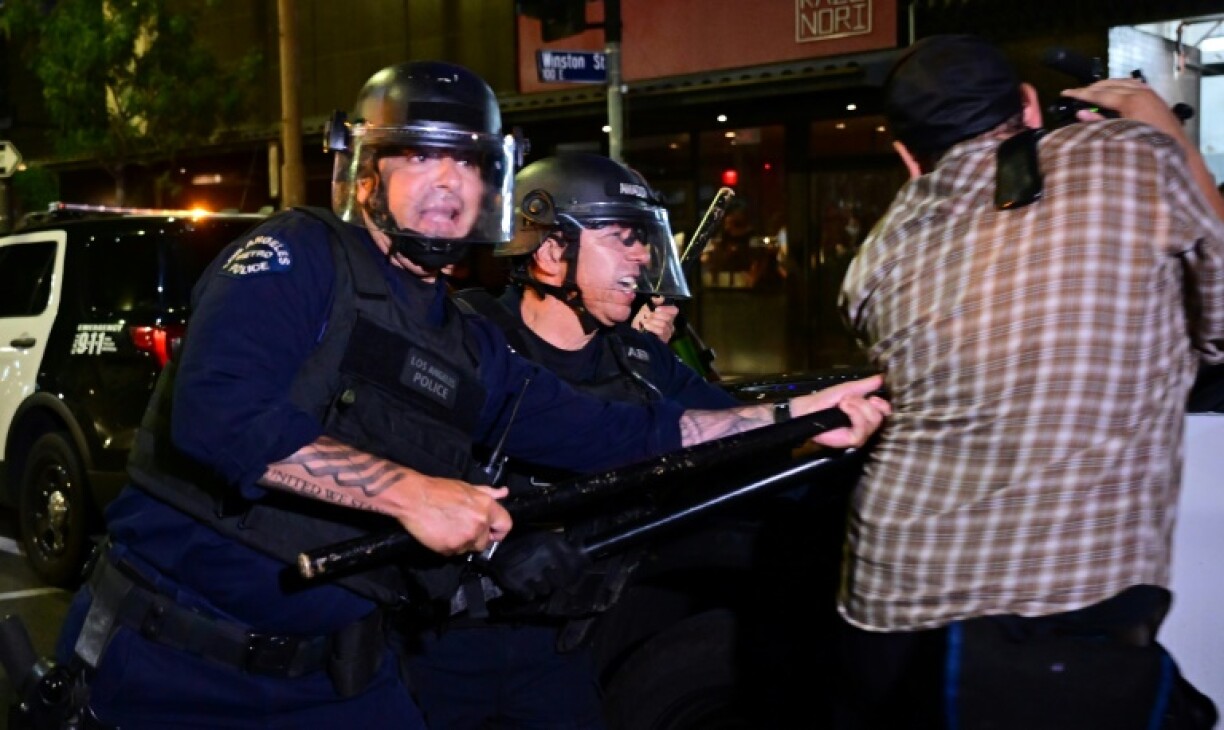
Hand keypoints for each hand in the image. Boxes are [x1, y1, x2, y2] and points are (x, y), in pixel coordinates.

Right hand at [396, 478, 511, 555]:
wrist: (414, 498)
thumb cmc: (439, 490)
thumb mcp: (467, 487)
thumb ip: (488, 493)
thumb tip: (504, 493)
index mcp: (486, 507)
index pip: (505, 526)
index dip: (498, 530)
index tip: (491, 532)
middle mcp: (479, 524)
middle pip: (485, 542)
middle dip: (476, 538)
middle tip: (462, 527)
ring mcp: (465, 538)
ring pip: (469, 548)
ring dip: (462, 542)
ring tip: (449, 528)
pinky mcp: (450, 548)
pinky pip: (454, 553)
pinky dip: (449, 546)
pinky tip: (441, 533)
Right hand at [483, 530, 589, 600]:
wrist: (497, 546)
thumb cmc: (526, 542)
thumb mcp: (547, 539)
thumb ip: (566, 549)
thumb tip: (585, 559)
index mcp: (553, 546)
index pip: (572, 569)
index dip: (571, 575)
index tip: (566, 577)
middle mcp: (544, 558)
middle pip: (559, 583)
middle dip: (554, 581)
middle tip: (545, 576)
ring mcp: (529, 571)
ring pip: (544, 591)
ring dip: (540, 587)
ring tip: (533, 578)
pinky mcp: (516, 582)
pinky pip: (529, 596)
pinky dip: (527, 592)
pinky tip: (524, 583)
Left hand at [630, 296, 677, 343]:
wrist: (632, 333)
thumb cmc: (638, 320)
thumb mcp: (644, 307)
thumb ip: (653, 301)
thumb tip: (661, 298)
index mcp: (666, 314)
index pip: (674, 310)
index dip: (666, 308)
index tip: (656, 309)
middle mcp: (669, 324)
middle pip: (669, 317)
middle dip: (655, 316)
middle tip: (647, 317)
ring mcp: (667, 333)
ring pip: (665, 324)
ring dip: (652, 322)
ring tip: (645, 324)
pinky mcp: (663, 340)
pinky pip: (662, 331)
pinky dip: (652, 328)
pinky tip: (646, 328)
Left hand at [791, 374, 890, 449]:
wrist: (808, 408)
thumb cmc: (826, 399)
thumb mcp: (849, 389)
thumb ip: (866, 385)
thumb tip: (882, 377)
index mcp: (866, 413)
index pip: (886, 413)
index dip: (884, 405)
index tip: (873, 397)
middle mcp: (865, 425)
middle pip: (880, 417)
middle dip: (865, 403)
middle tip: (848, 398)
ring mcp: (860, 434)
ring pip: (873, 422)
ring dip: (858, 407)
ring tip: (843, 402)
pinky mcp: (853, 441)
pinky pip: (862, 430)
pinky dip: (855, 415)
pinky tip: (844, 408)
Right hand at [1061, 79, 1187, 142]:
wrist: (1176, 150)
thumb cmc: (1148, 146)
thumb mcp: (1120, 135)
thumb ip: (1099, 122)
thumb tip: (1081, 113)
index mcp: (1131, 101)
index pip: (1099, 94)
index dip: (1081, 93)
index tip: (1066, 92)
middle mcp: (1141, 92)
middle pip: (1109, 84)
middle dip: (1091, 88)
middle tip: (1075, 92)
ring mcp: (1149, 92)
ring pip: (1121, 81)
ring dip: (1105, 85)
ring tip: (1091, 90)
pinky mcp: (1154, 95)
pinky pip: (1133, 83)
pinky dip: (1120, 84)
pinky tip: (1114, 88)